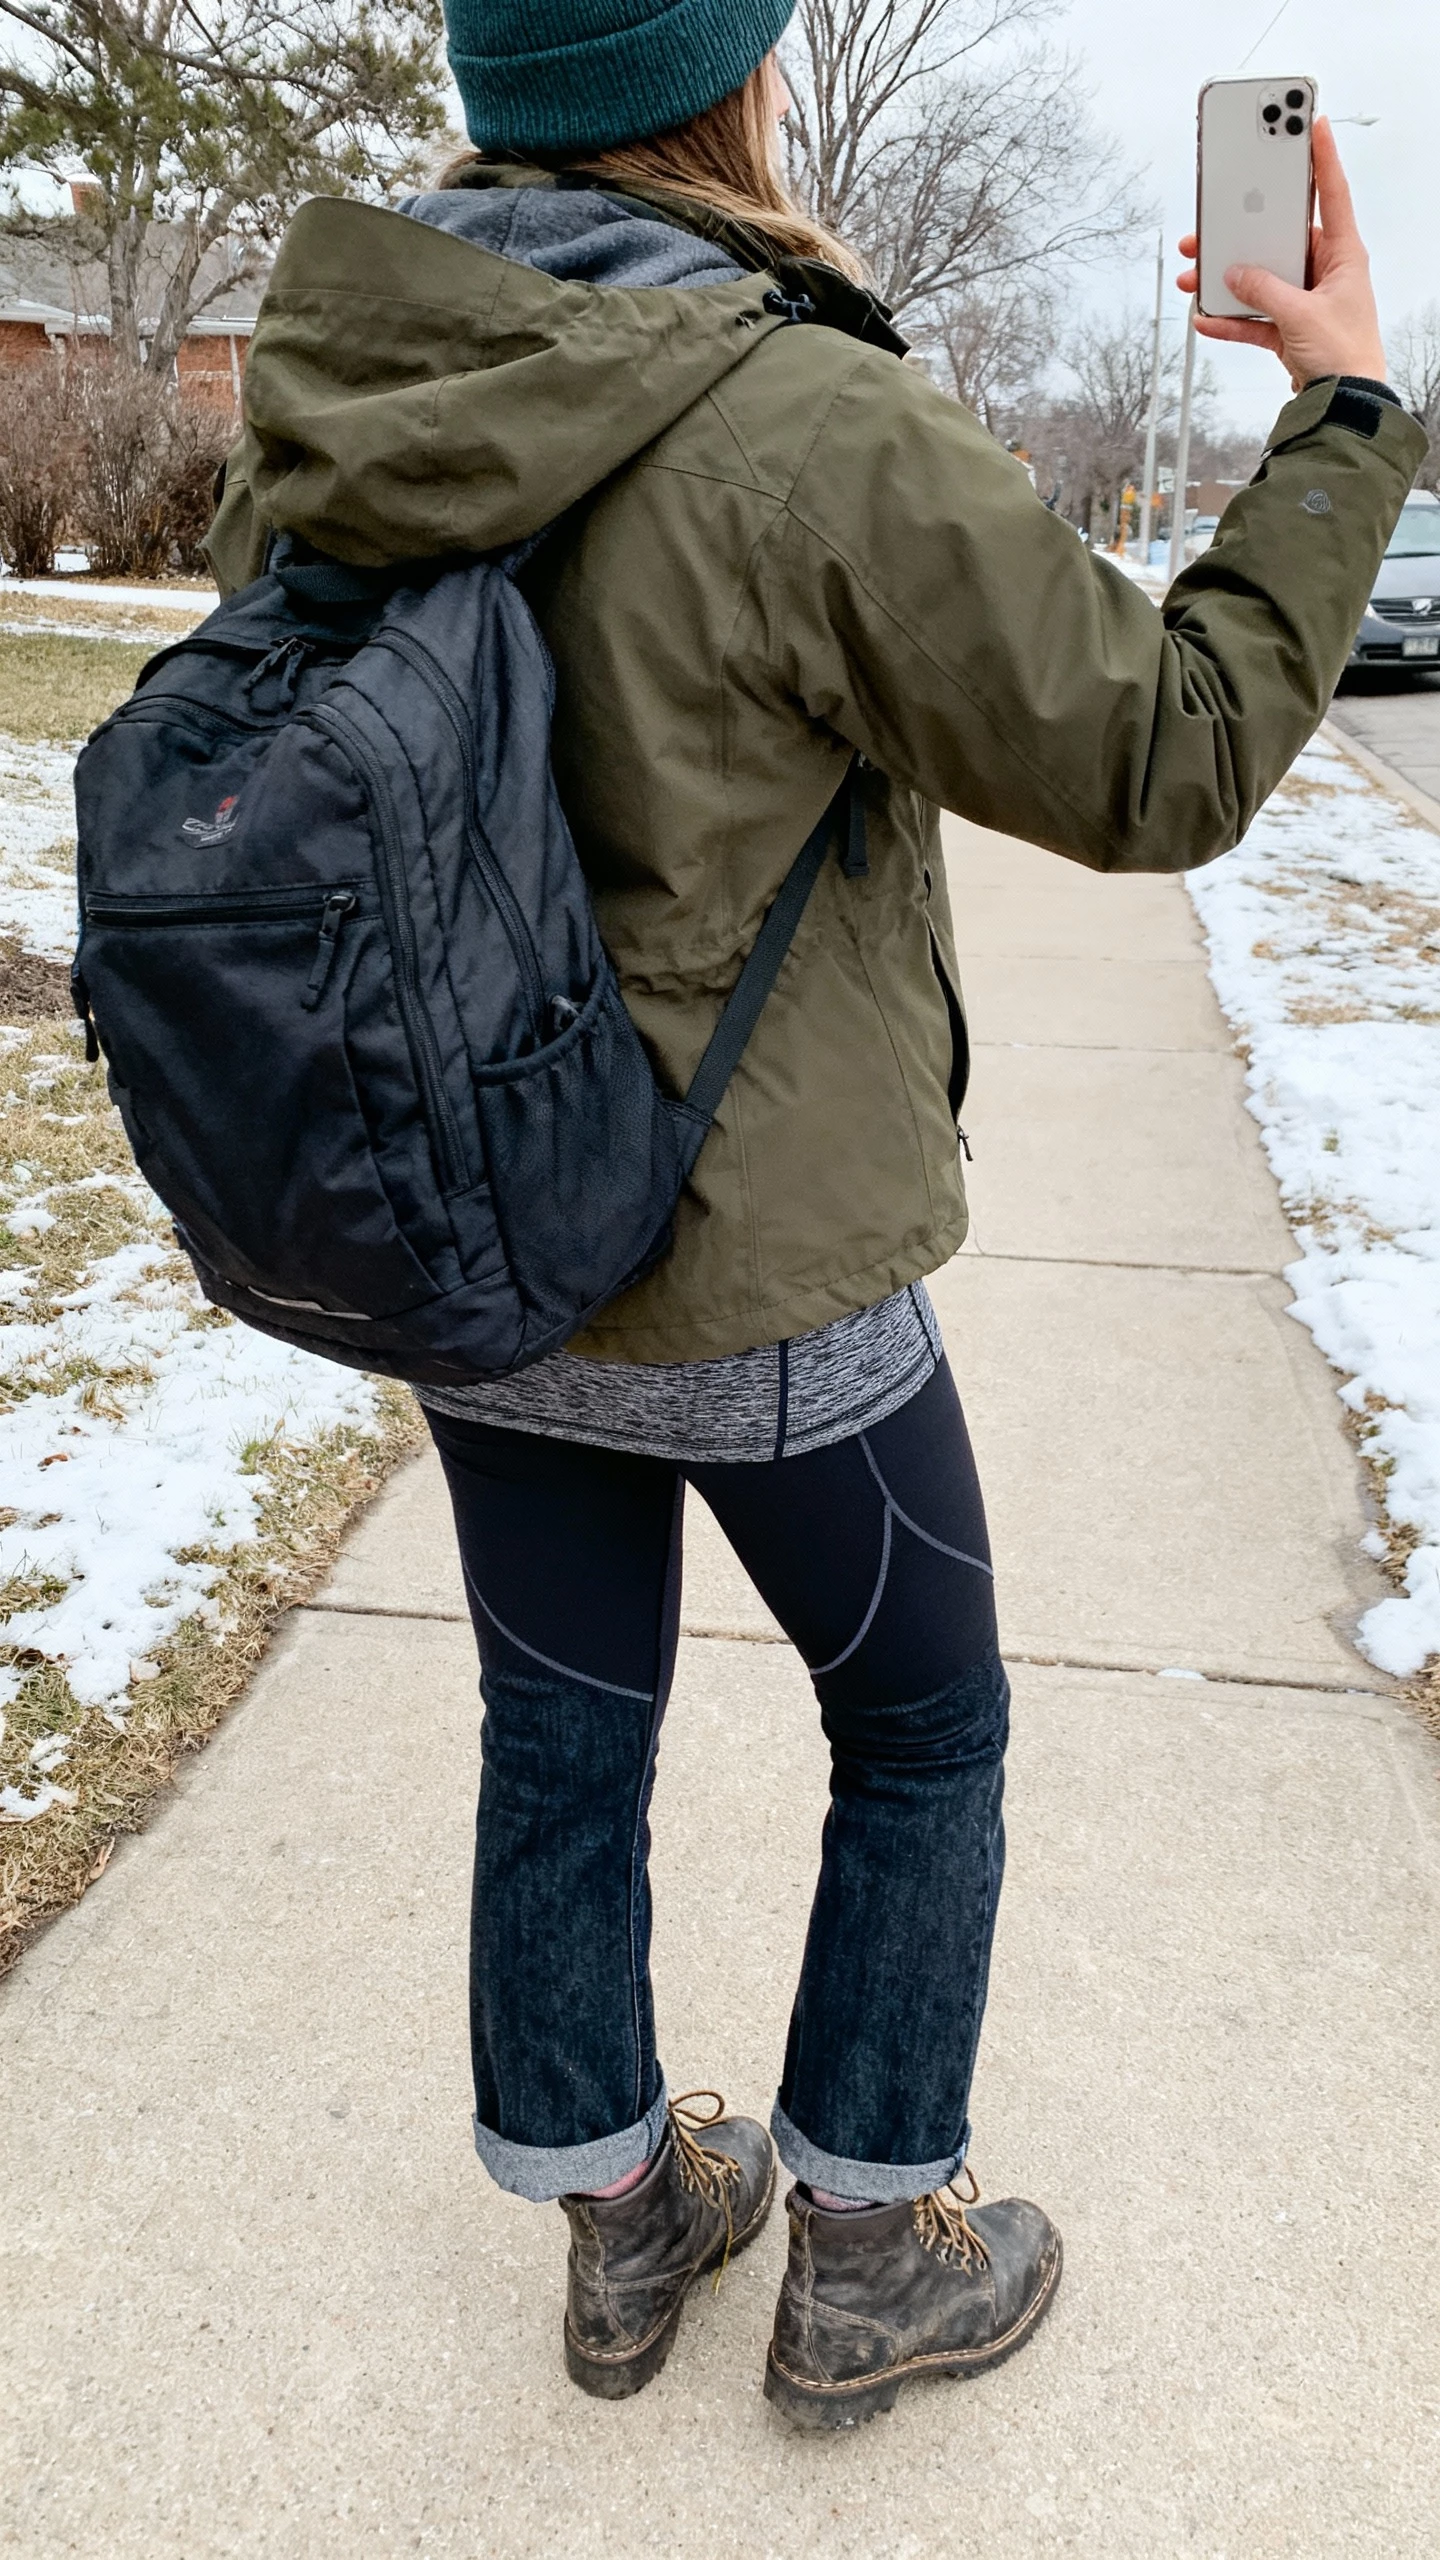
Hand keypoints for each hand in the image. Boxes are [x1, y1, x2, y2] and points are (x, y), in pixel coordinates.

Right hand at [1177, 117, 1387, 391]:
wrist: (1343, 404)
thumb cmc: (1344, 355)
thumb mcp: (1301, 315)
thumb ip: (1264, 291)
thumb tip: (1235, 274)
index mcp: (1342, 253)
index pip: (1331, 193)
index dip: (1321, 156)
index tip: (1311, 121)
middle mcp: (1324, 270)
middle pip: (1278, 238)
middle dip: (1243, 230)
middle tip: (1214, 217)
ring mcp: (1304, 299)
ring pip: (1258, 277)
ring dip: (1226, 279)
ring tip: (1195, 275)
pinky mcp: (1288, 328)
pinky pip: (1252, 316)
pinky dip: (1229, 318)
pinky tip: (1206, 317)